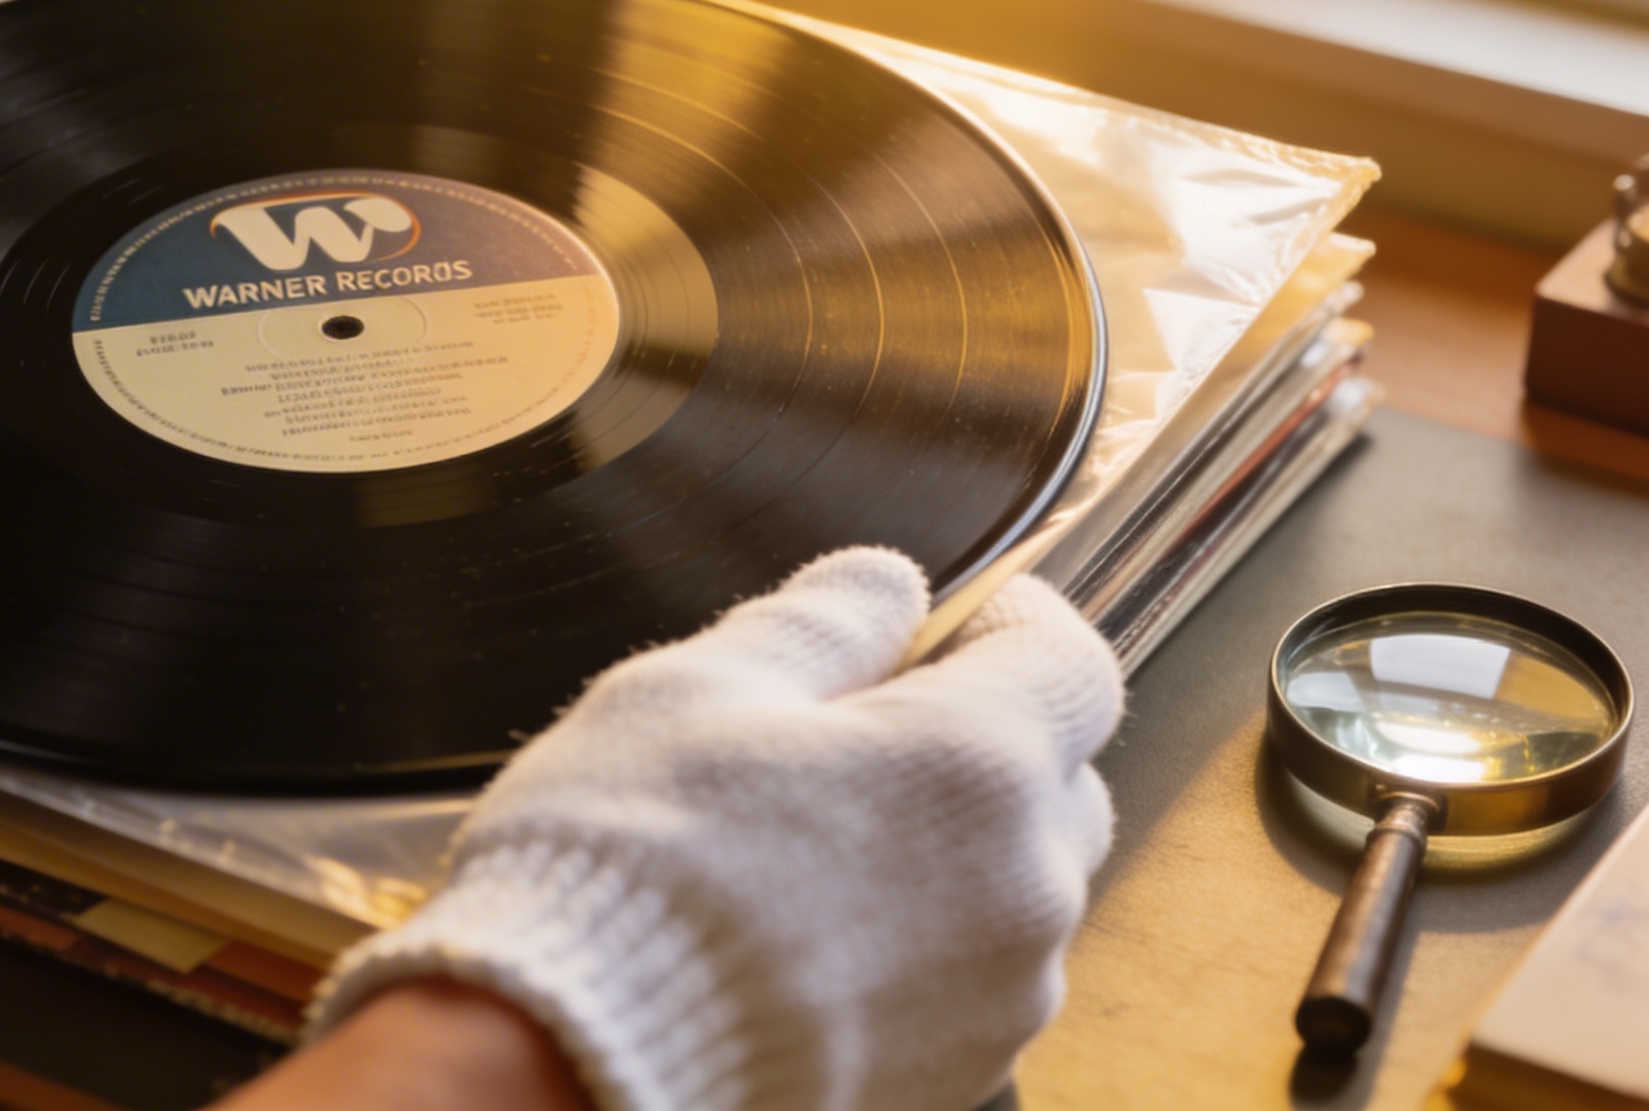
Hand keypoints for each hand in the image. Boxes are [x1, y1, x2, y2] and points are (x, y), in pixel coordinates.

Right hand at [309, 549, 1122, 1110]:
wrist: (575, 1066)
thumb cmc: (629, 871)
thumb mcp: (697, 687)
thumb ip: (820, 622)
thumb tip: (883, 586)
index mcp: (977, 764)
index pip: (1074, 664)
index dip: (1023, 622)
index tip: (974, 614)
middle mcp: (1022, 891)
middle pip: (1062, 783)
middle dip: (988, 737)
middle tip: (872, 725)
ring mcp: (998, 1003)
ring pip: (1016, 891)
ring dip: (952, 849)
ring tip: (815, 842)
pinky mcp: (954, 1079)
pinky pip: (970, 983)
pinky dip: (919, 944)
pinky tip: (810, 933)